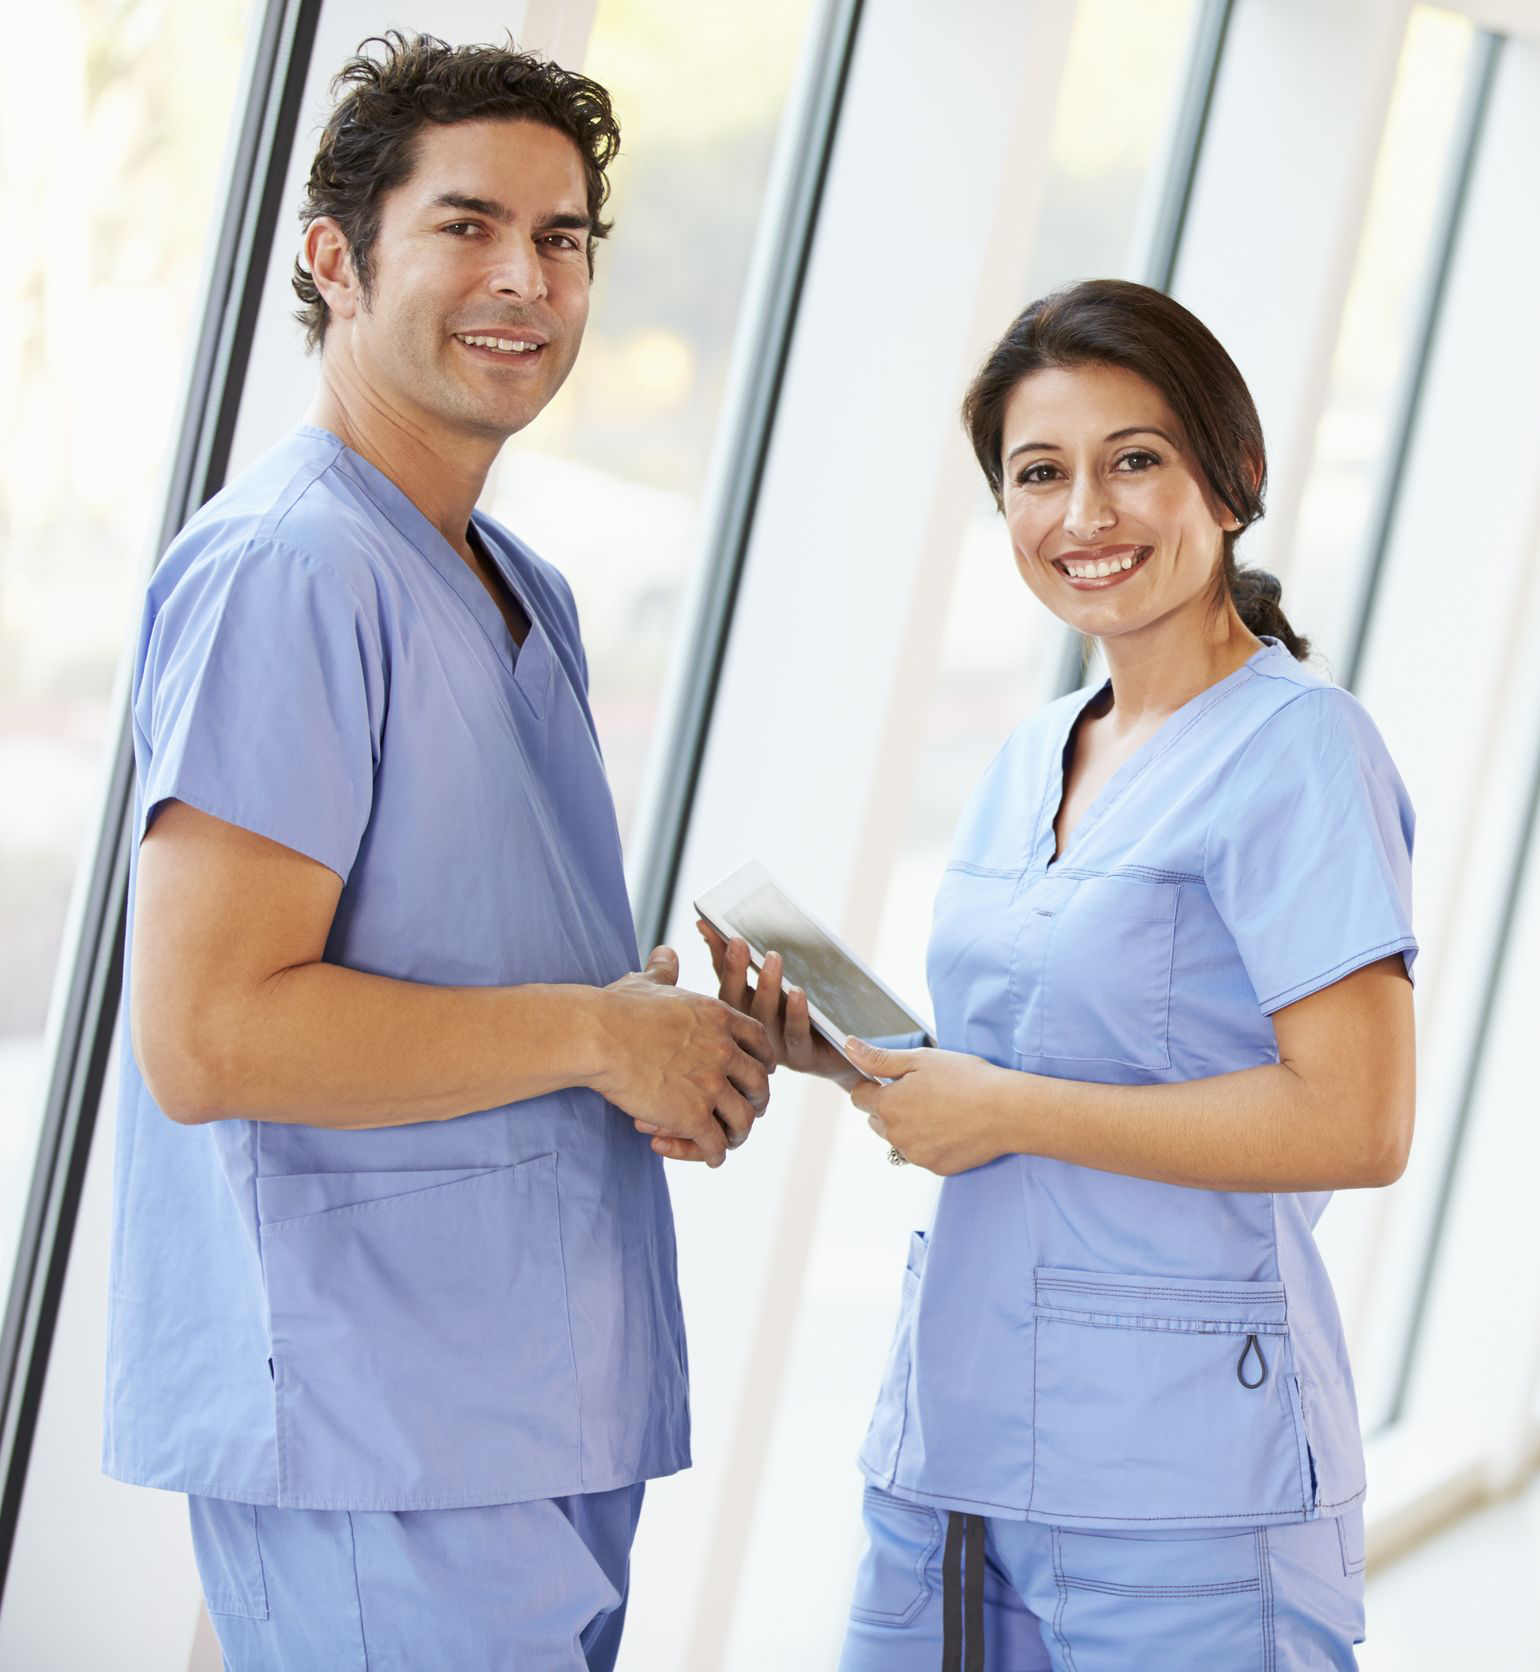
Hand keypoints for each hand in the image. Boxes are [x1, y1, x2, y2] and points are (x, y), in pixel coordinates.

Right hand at [593, 947, 775, 1166]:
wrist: (596, 1036)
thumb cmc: (614, 1008)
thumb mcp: (647, 982)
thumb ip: (664, 970)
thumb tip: (665, 952)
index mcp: (719, 1018)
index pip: (761, 1043)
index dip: (762, 1062)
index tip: (754, 1074)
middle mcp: (724, 1051)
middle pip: (760, 1085)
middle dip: (755, 1101)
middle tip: (741, 1111)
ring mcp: (711, 1085)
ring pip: (744, 1120)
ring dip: (736, 1134)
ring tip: (722, 1142)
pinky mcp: (692, 1115)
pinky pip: (716, 1145)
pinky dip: (713, 1154)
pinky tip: (708, 1157)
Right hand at [697, 921, 861, 1089]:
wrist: (843, 1052)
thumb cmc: (808, 1014)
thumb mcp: (780, 985)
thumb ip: (750, 961)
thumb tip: (713, 927)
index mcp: (742, 1015)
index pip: (725, 981)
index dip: (717, 956)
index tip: (711, 927)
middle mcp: (751, 1034)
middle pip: (736, 1002)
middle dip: (735, 970)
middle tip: (738, 941)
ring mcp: (775, 1048)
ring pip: (764, 1018)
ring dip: (767, 986)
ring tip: (773, 957)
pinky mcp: (803, 1057)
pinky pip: (796, 1035)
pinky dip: (796, 1013)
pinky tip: (798, 992)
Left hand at [845, 1038, 1012, 1175]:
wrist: (1007, 1111)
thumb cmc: (966, 1079)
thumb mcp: (920, 1059)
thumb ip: (879, 1058)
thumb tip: (849, 1048)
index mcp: (888, 1105)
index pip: (859, 1097)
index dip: (872, 1084)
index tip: (891, 1079)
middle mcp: (896, 1135)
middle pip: (877, 1120)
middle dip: (890, 1106)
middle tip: (922, 1092)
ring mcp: (915, 1155)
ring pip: (898, 1139)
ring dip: (908, 1126)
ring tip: (939, 1109)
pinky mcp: (935, 1168)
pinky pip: (921, 1154)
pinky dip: (929, 1142)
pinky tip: (950, 1126)